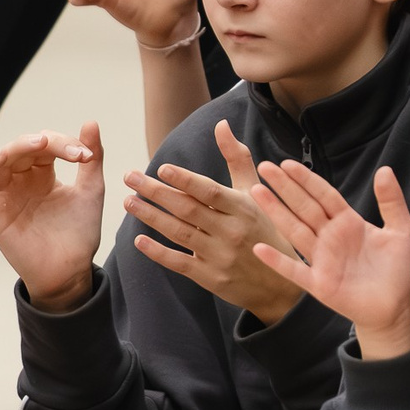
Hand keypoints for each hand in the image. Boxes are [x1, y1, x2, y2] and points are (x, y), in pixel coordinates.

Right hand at [0, 124, 105, 311]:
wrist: (70, 271)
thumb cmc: (79, 234)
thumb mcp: (91, 191)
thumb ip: (91, 158)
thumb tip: (90, 122)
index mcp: (41, 176)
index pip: (45, 147)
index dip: (64, 143)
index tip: (87, 155)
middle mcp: (20, 182)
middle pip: (23, 148)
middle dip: (47, 142)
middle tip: (72, 151)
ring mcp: (4, 196)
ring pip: (1, 159)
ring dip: (18, 146)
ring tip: (41, 142)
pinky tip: (7, 156)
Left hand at [123, 122, 302, 322]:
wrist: (281, 283)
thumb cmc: (266, 229)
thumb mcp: (255, 193)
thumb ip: (237, 158)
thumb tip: (221, 125)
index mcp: (243, 208)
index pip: (209, 191)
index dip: (185, 180)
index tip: (161, 168)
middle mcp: (232, 231)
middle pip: (188, 209)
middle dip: (156, 192)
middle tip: (130, 177)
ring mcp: (221, 256)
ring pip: (179, 233)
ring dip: (151, 217)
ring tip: (128, 201)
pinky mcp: (212, 278)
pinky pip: (180, 263)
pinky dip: (158, 252)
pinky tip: (139, 240)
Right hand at [250, 161, 409, 358]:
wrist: (395, 307)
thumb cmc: (398, 270)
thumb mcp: (402, 231)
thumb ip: (392, 201)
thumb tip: (385, 170)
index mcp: (348, 222)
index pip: (324, 195)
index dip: (306, 179)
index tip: (287, 163)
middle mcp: (330, 237)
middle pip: (304, 207)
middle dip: (284, 187)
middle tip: (263, 167)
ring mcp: (321, 259)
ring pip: (294, 230)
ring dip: (276, 212)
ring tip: (256, 192)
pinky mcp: (318, 283)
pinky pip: (294, 270)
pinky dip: (277, 260)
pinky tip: (259, 248)